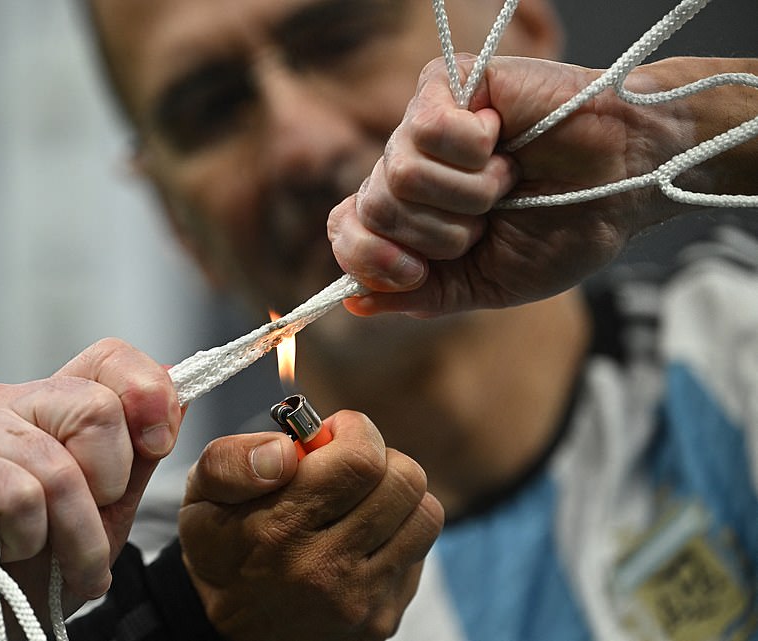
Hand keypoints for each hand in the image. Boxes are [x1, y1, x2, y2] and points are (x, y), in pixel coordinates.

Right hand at [0, 338, 181, 640]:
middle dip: (110, 485)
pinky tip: (11, 552)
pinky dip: (31, 540)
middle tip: (88, 529)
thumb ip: (140, 452)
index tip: (157, 445)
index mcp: (47, 400)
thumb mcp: (106, 507)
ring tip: (72, 568)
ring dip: (79, 538)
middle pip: (98, 407)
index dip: (148, 394)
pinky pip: (21, 496)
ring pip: (62, 467)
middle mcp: (5, 400)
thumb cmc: (29, 563)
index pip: (110, 356)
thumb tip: (182, 395)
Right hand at [179, 411, 443, 640]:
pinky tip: (361, 539)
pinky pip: (419, 553)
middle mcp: (326, 569)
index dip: (354, 430)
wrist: (226, 632)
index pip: (362, 459)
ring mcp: (361, 600)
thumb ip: (232, 461)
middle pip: (405, 480)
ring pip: (426, 514)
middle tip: (348, 466)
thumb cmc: (220, 548)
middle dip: (380, 458)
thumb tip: (286, 450)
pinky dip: (397, 535)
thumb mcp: (202, 496)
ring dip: (397, 496)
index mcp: (281, 529)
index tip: (332, 434)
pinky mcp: (383, 619)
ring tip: (361, 500)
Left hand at [328, 55, 696, 315]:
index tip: (417, 272)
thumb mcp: (486, 284)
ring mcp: (423, 125)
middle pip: (372, 210)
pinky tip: (503, 140)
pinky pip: (428, 130)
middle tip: (488, 217)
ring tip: (506, 179)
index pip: (345, 231)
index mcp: (411, 215)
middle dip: (440, 233)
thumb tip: (354, 304)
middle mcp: (407, 168)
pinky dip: (476, 153)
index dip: (369, 259)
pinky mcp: (448, 83)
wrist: (627, 182)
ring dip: (468, 195)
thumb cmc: (564, 229)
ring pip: (398, 176)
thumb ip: (421, 296)